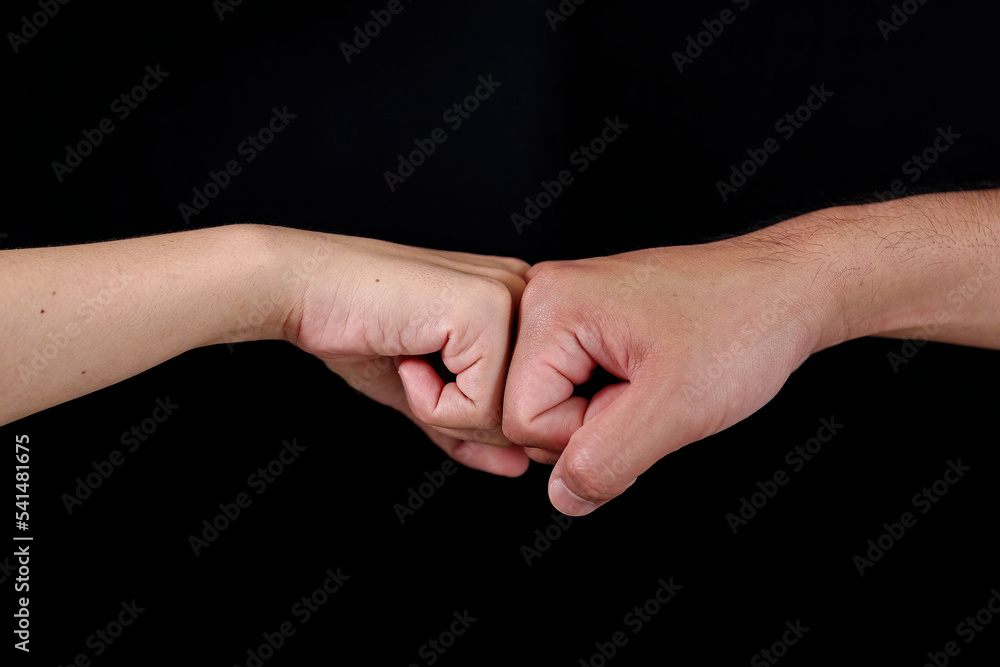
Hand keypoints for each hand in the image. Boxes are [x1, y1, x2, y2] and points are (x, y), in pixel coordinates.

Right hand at [278, 230, 530, 476]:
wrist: (306, 290)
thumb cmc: (355, 327)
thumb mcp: (424, 391)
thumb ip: (471, 428)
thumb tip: (516, 466)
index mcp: (516, 302)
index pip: (529, 400)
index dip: (471, 415)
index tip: (423, 371)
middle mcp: (525, 292)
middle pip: (524, 411)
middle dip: (459, 416)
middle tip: (412, 368)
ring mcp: (509, 297)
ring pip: (506, 415)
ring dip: (442, 410)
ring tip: (409, 360)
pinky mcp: (485, 310)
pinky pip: (481, 406)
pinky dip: (432, 403)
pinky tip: (406, 357)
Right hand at [503, 235, 833, 513]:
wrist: (787, 289)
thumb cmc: (744, 322)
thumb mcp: (676, 408)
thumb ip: (607, 460)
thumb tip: (563, 495)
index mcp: (551, 305)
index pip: (522, 418)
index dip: (583, 437)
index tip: (639, 405)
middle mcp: (548, 299)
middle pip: (530, 412)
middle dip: (592, 427)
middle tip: (650, 394)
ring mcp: (567, 310)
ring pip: (555, 407)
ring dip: (607, 417)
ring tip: (655, 383)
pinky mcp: (587, 325)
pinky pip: (577, 390)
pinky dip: (615, 402)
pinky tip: (651, 380)